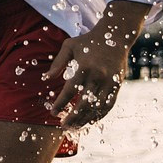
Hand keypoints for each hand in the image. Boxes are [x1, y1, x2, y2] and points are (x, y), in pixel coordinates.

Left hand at [43, 0, 150, 125]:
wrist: (115, 35)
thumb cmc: (88, 41)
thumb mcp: (69, 46)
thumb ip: (57, 63)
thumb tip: (45, 78)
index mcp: (84, 67)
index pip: (70, 91)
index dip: (61, 104)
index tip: (53, 113)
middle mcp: (98, 76)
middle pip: (84, 103)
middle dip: (73, 117)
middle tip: (63, 126)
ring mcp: (109, 82)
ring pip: (97, 107)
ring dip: (86, 119)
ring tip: (75, 127)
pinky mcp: (117, 85)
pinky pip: (109, 105)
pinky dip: (99, 115)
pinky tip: (90, 120)